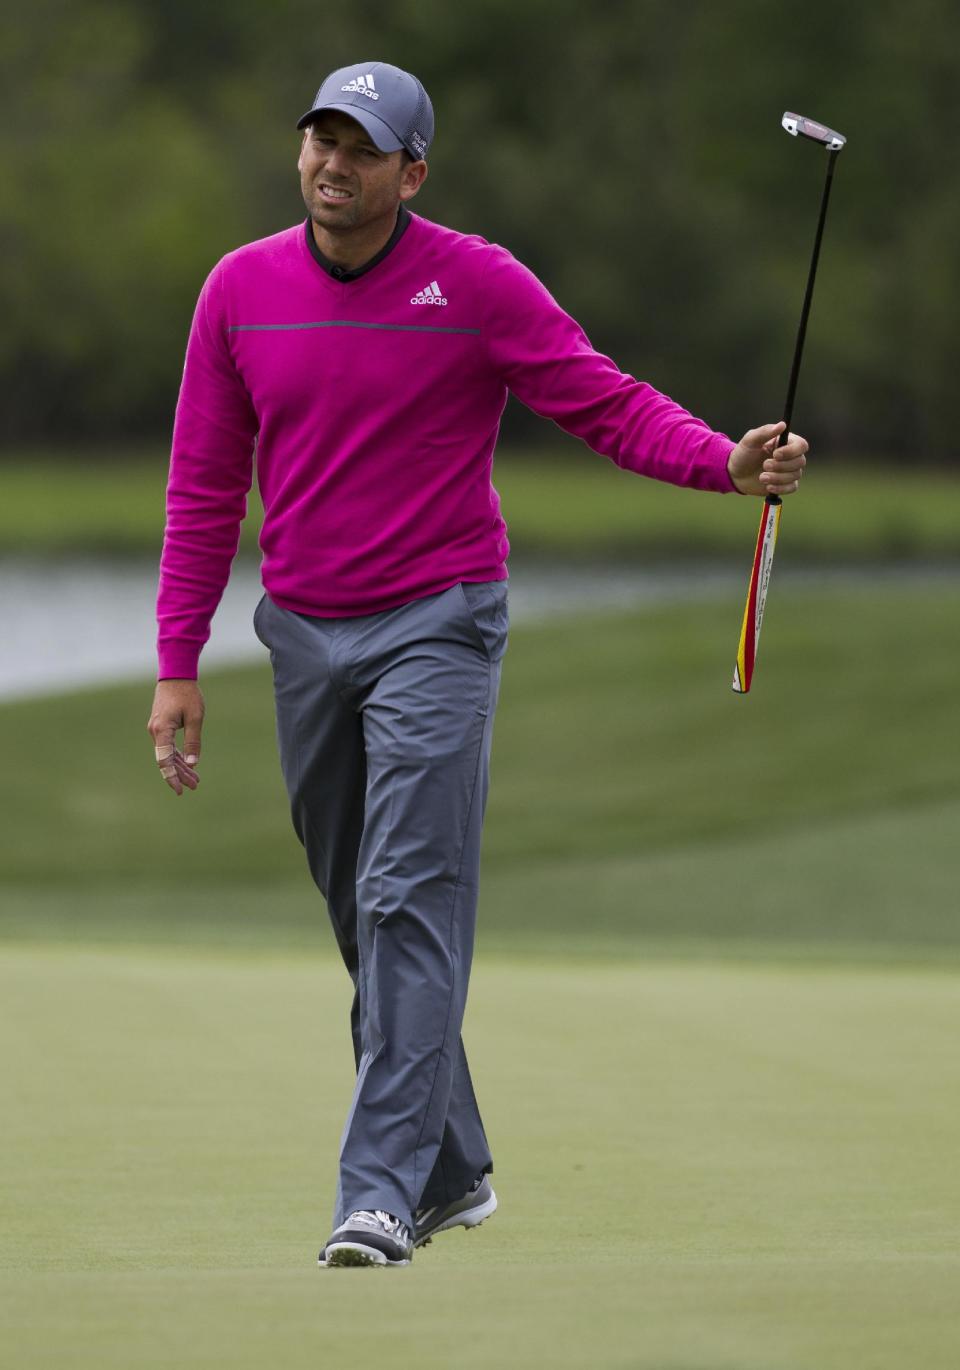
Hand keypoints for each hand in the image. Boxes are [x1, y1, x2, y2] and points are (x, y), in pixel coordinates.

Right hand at [147, 679, 204, 795]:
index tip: (180, 790)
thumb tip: (193, 764)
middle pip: (167, 760)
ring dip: (181, 766)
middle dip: (181, 774)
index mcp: (161, 731)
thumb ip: (193, 742)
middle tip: (195, 786)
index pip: (164, 760)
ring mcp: (157, 729)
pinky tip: (188, 765)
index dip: (172, 777)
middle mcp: (155, 732)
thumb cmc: (187, 695)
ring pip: (168, 754)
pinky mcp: (161, 726)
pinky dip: (178, 755)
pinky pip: (168, 746)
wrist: (175, 675)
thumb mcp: (195, 718)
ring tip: (195, 780)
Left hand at [727, 422, 808, 497]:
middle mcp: (791, 456)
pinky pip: (792, 487)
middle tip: (764, 465)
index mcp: (786, 442)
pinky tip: (768, 486)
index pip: (801, 445)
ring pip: (795, 475)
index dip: (791, 451)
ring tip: (762, 477)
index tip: (775, 454)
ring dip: (778, 478)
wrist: (736, 474)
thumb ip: (765, 432)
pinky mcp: (786, 484)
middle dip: (781, 466)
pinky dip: (781, 488)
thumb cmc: (743, 454)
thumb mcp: (750, 441)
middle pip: (800, 461)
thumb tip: (782, 425)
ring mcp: (789, 470)